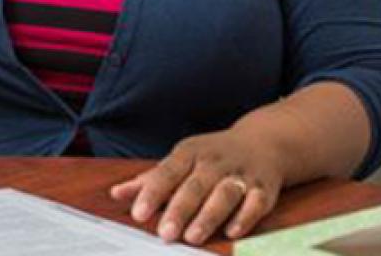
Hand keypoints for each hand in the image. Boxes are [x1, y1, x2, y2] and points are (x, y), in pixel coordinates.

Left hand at [109, 128, 284, 244]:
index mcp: (189, 153)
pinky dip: (244, 217)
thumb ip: (150, 180)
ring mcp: (240, 174)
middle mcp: (214, 162)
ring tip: (192, 237)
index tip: (138, 213)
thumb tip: (116, 194)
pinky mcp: (264, 188)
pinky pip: (255, 203)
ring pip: (224, 195)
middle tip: (164, 233)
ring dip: (208, 216)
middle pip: (194, 186)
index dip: (152, 193)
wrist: (263, 142)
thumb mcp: (180, 160)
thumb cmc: (212, 156)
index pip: (166, 172)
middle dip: (179, 210)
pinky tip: (232, 232)